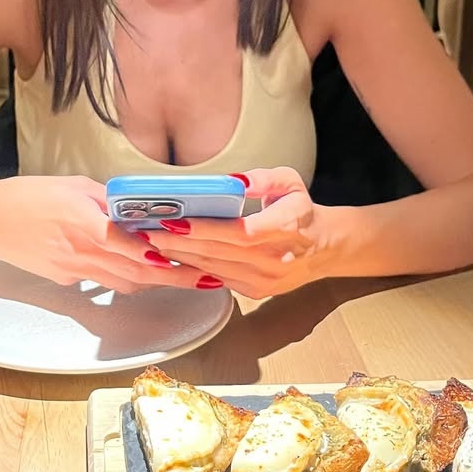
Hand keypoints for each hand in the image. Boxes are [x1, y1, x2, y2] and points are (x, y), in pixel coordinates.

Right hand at [0, 175, 209, 294]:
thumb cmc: (25, 197)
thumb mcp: (73, 186)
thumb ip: (107, 199)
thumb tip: (136, 206)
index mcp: (85, 224)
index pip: (132, 246)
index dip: (163, 257)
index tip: (192, 259)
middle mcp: (83, 253)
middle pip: (137, 273)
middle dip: (175, 278)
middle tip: (205, 278)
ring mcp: (74, 271)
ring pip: (124, 282)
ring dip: (153, 280)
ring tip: (181, 273)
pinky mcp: (65, 279)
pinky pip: (103, 281)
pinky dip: (124, 276)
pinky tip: (136, 266)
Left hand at [144, 167, 337, 298]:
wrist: (325, 248)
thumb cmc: (302, 211)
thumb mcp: (290, 182)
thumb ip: (264, 179)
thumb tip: (235, 182)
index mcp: (285, 229)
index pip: (238, 232)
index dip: (204, 229)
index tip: (175, 220)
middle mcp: (274, 259)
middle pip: (218, 252)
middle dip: (178, 242)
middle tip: (147, 230)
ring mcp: (265, 280)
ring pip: (213, 269)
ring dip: (180, 256)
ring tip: (152, 242)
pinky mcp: (256, 292)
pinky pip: (218, 279)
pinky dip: (194, 267)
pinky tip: (174, 255)